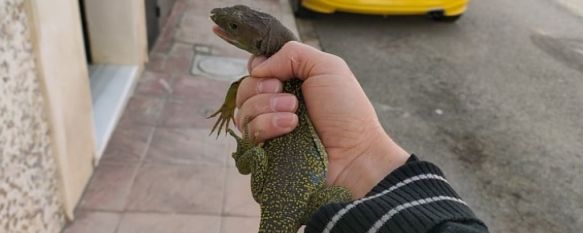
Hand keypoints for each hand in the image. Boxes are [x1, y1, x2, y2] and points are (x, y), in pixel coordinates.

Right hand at [235, 41, 409, 197]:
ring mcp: (269, 128)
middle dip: (263, 89)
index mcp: (290, 81)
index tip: (276, 75)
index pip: (256, 69)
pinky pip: (248, 133)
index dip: (259, 68)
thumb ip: (291, 53)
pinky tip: (290, 127)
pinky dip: (268, 125)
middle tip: (291, 98)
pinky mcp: (264, 151)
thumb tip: (258, 67)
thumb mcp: (327, 67)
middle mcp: (276, 103)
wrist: (353, 154)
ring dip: (268, 107)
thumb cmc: (347, 110)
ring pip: (243, 110)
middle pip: (244, 88)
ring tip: (295, 115)